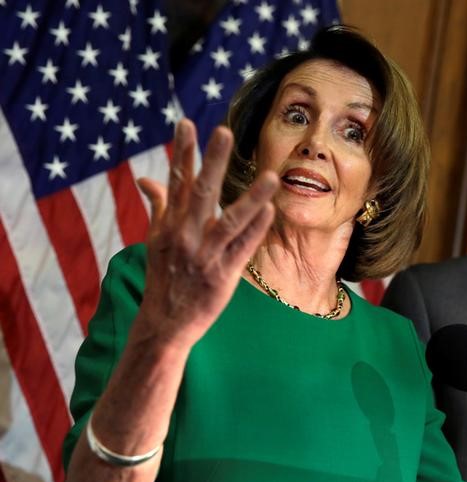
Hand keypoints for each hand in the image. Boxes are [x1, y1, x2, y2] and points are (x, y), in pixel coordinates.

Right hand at [136, 118, 277, 348]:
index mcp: (169, 225)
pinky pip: (242, 248)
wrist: (164, 323)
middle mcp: (185, 236)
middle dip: (212, 162)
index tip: (186, 123)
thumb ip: (159, 206)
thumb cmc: (164, 276)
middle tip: (224, 132)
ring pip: (229, 221)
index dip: (181, 152)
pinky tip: (270, 211)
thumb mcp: (156, 240)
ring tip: (270, 177)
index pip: (175, 182)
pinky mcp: (222, 276)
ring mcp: (204, 256)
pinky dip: (255, 230)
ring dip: (250, 198)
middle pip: (200, 193)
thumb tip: (145, 179)